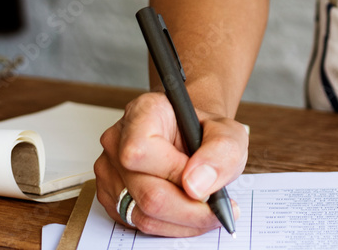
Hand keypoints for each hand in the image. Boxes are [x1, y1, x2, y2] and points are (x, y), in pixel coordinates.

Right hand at [93, 91, 247, 237]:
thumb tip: (196, 184)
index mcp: (143, 112)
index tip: (203, 181)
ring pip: (143, 215)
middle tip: (215, 209)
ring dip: (181, 222)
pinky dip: (169, 226)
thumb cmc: (204, 133)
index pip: (140, 150)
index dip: (174, 172)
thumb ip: (221, 151)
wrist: (191, 140)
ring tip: (207, 212)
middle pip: (146, 192)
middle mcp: (118, 140)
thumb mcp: (228, 133)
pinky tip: (188, 214)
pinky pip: (138, 224)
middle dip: (188, 208)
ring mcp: (110, 170)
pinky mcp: (110, 197)